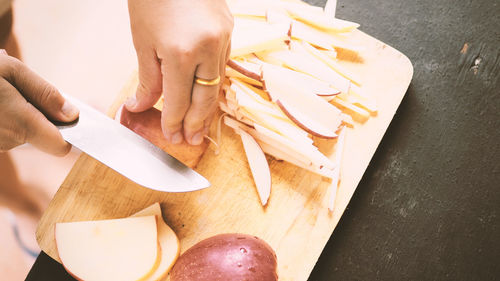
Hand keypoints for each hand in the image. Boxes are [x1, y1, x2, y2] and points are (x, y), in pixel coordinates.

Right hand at [0, 51, 78, 154]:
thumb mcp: (11, 71)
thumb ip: (45, 94)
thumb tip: (72, 115)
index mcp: (21, 125)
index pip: (61, 146)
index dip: (67, 132)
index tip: (66, 116)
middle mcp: (8, 141)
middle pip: (41, 135)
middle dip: (37, 114)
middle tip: (18, 90)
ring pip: (21, 132)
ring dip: (18, 115)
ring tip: (2, 92)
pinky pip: (5, 131)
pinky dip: (5, 117)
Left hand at [127, 0, 232, 144]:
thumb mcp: (142, 39)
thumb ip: (148, 78)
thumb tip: (142, 105)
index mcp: (181, 52)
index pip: (178, 100)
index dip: (174, 121)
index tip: (171, 135)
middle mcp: (208, 48)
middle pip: (205, 98)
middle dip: (196, 123)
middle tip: (190, 141)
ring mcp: (223, 39)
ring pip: (218, 84)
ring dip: (207, 107)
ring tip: (199, 125)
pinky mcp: (229, 31)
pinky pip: (223, 66)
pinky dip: (213, 84)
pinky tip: (206, 95)